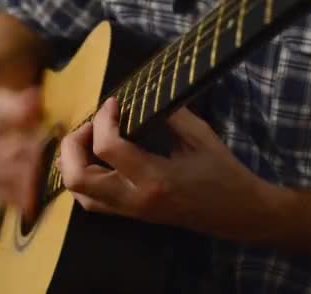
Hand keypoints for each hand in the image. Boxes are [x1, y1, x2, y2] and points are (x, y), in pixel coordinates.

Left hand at [58, 97, 276, 239]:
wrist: (238, 213)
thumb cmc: (223, 173)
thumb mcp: (200, 136)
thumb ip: (168, 114)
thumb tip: (140, 96)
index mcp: (155, 178)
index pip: (108, 148)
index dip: (103, 119)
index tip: (114, 102)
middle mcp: (136, 199)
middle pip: (78, 177)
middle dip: (73, 144)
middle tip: (91, 123)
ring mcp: (132, 211)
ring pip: (79, 194)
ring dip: (72, 163)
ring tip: (88, 139)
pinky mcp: (133, 215)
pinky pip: (92, 202)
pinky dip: (82, 180)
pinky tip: (94, 159)